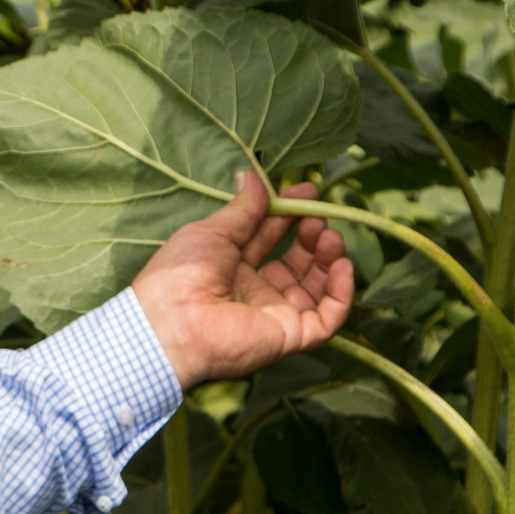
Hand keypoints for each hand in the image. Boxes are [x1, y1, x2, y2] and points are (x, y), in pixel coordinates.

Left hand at [133, 172, 353, 389]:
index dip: (290, 214)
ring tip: (329, 237)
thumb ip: (242, 209)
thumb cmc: (181, 273)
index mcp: (232, 267)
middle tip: (317, 217)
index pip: (271, 237)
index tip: (308, 190)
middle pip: (297, 262)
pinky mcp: (290, 337)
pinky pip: (327, 319)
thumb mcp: (213, 232)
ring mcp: (275, 315)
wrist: (171, 323)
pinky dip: (342, 294)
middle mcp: (255, 292)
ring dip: (330, 260)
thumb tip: (252, 176)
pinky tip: (343, 266)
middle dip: (312, 235)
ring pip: (317, 288)